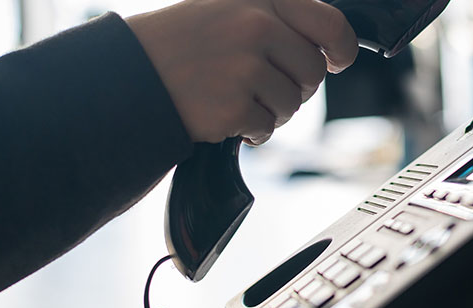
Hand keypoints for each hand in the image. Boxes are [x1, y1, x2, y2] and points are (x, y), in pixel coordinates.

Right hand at [126, 0, 357, 145]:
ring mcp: (244, 66)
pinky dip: (251, 130)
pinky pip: (267, 128)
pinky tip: (224, 115)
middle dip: (295, 86)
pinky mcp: (233, 105)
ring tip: (235, 98)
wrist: (131, 74)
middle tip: (262, 86)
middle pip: (312, 72)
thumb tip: (330, 52)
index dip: (341, 48)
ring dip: (271, 111)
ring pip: (292, 104)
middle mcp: (255, 26)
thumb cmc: (184, 45)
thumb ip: (277, 21)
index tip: (337, 60)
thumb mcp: (229, 9)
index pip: (330, 23)